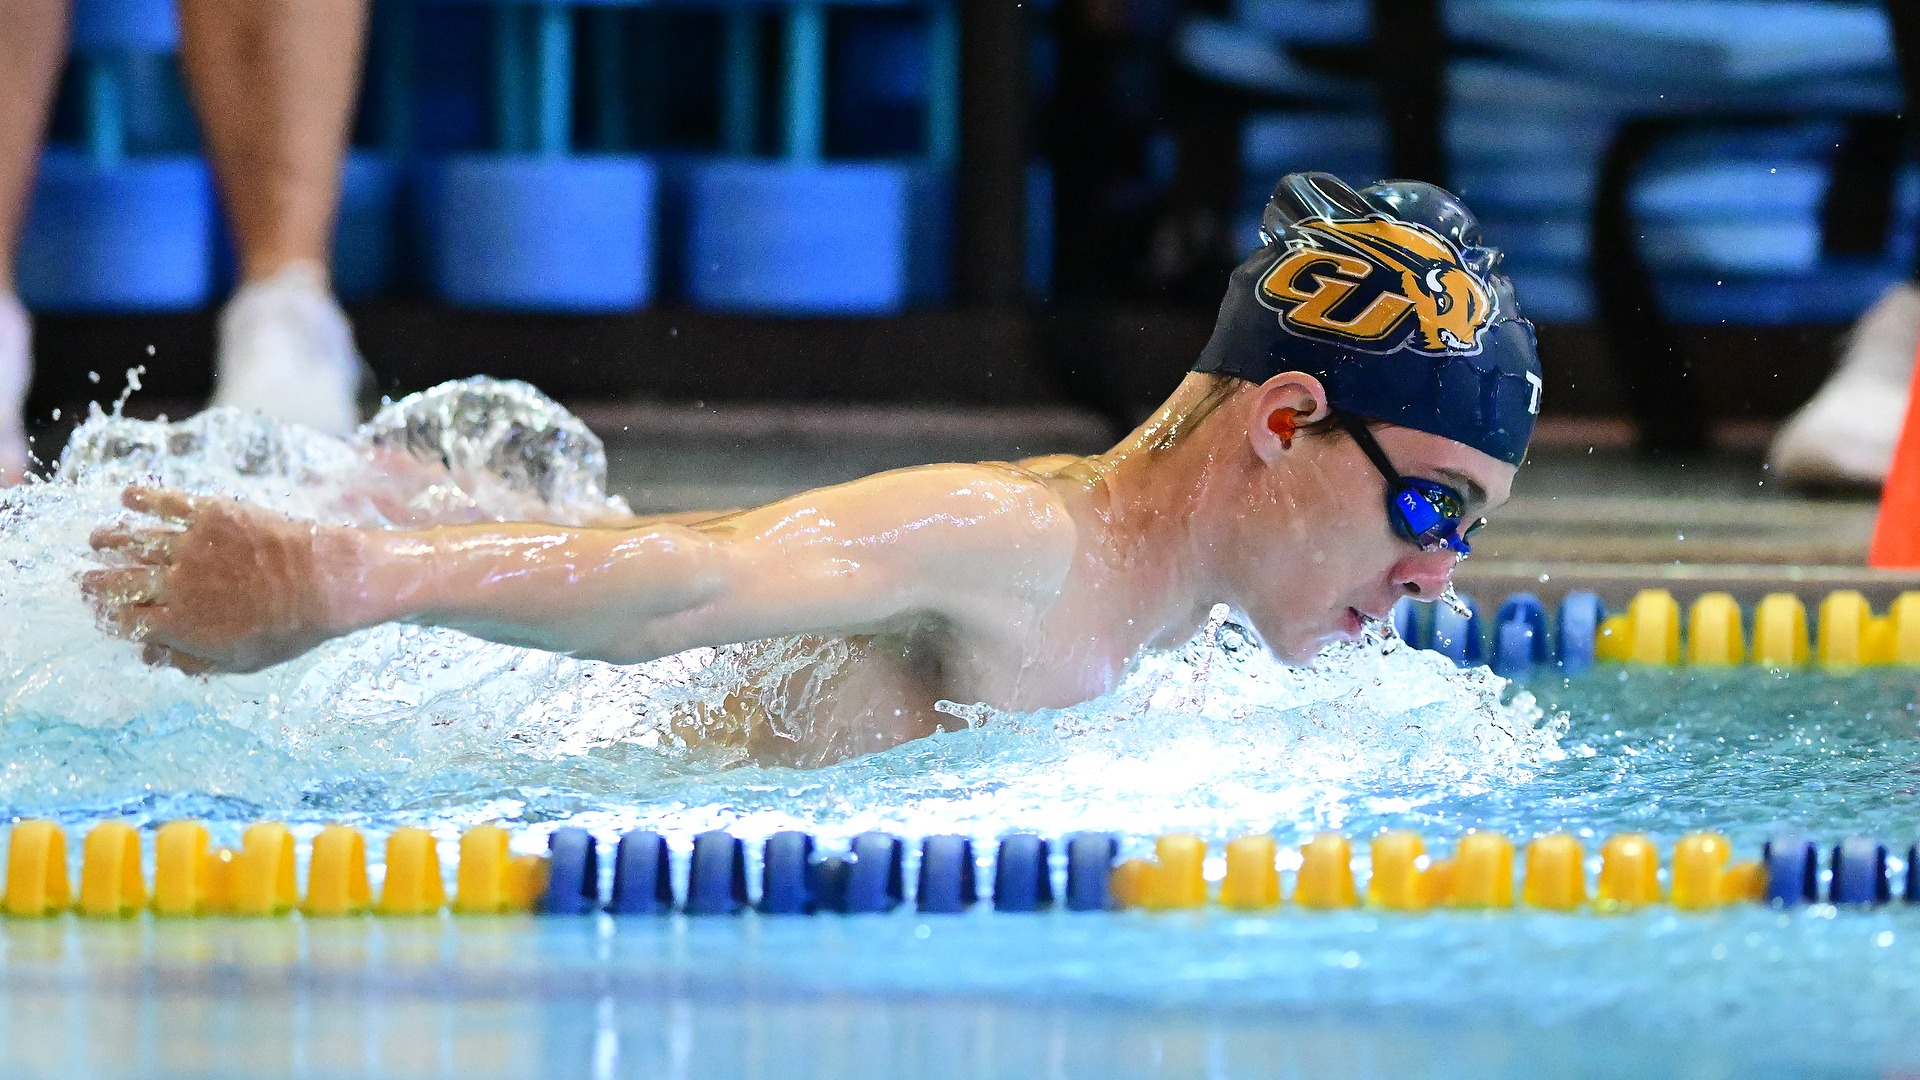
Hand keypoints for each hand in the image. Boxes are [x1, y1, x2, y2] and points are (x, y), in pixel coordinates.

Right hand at [82, 486, 347, 672]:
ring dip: (110, 540)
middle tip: (85, 579)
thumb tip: (149, 655)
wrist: (327, 582)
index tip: (104, 614)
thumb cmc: (290, 629)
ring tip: (97, 539)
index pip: (125, 621)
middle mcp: (176, 584)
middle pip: (119, 582)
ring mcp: (191, 546)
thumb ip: (191, 659)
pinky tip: (127, 497)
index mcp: (179, 624)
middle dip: (96, 583)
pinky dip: (141, 499)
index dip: (110, 617)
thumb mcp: (240, 662)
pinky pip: (166, 502)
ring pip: (134, 540)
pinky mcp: (212, 514)